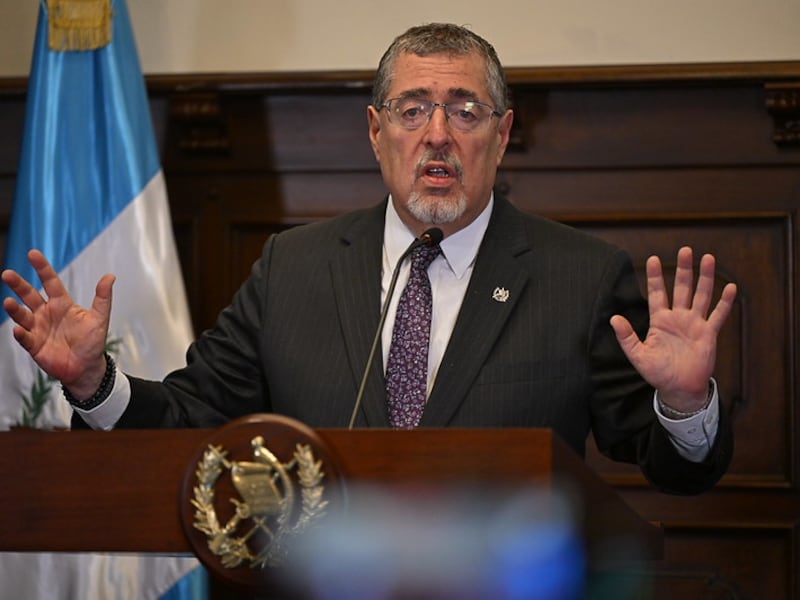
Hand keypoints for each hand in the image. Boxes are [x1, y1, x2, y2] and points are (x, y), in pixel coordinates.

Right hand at [1, 249, 114, 398]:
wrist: (87, 368)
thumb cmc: (93, 342)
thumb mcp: (100, 318)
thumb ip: (103, 298)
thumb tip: (110, 276)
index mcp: (62, 304)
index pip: (50, 282)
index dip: (43, 268)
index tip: (33, 254)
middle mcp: (47, 313)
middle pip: (29, 295)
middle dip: (19, 285)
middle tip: (7, 274)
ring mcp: (38, 328)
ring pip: (22, 315)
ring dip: (15, 309)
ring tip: (8, 302)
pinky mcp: (34, 345)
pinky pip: (25, 337)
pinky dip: (21, 333)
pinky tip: (18, 329)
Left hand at [610, 246, 736, 412]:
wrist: (678, 388)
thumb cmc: (657, 373)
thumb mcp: (638, 355)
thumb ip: (626, 337)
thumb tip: (613, 318)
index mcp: (659, 321)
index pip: (656, 293)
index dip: (654, 277)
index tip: (652, 259)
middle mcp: (678, 318)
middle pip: (681, 288)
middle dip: (683, 269)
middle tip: (685, 250)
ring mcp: (694, 324)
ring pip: (701, 295)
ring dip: (705, 278)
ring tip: (708, 258)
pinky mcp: (708, 334)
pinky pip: (718, 315)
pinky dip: (724, 302)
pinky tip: (730, 287)